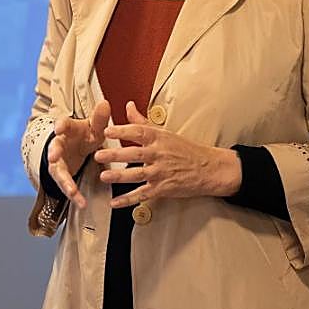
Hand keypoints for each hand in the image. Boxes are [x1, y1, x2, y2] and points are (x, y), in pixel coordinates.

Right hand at [48, 100, 110, 209]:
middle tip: (53, 157)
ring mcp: (58, 161)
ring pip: (58, 172)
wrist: (77, 147)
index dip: (60, 126)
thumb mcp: (95, 127)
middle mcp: (59, 144)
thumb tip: (105, 103)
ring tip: (72, 191)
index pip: (62, 124)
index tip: (59, 128)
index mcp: (68, 129)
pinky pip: (66, 185)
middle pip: (54, 148)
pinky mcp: (62, 175)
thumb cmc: (85, 134)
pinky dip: (73, 194)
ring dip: (64, 181)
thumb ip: (99, 118)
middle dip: (53, 153)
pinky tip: (81, 202)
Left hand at [94, 101, 241, 207]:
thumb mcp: (165, 132)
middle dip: (115, 155)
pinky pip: (142, 194)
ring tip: (104, 177)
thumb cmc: (186, 150)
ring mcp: (160, 172)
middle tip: (99, 155)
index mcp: (159, 138)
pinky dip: (128, 200)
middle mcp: (159, 154)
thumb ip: (142, 121)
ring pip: (137, 174)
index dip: (122, 130)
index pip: (139, 132)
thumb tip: (128, 106)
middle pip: (134, 153)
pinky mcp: (162, 188)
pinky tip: (115, 202)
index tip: (107, 130)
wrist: (208, 168)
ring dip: (119, 177)